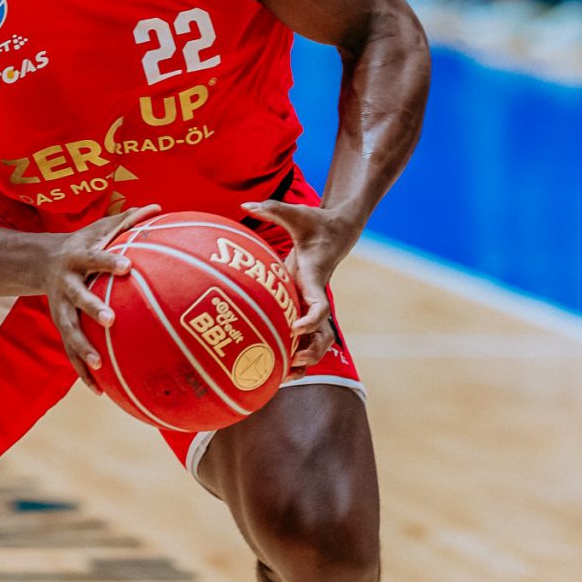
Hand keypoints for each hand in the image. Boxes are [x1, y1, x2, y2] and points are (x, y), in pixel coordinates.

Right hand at [43, 206, 162, 387]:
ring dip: (81, 348)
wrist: (40, 260)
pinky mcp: (60, 325)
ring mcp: (60, 307)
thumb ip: (127, 220)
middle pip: (77, 297)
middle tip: (111, 320)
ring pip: (69, 330)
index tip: (127, 266)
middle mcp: (66, 283)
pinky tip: (99, 390)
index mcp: (78, 257)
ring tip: (99, 365)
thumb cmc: (83, 242)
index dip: (108, 261)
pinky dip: (83, 371)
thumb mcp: (99, 228)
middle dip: (91, 308)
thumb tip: (158, 207)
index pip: (95, 257)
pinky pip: (70, 351)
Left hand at [242, 199, 359, 369]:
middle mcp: (316, 296)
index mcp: (315, 278)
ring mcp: (313, 304)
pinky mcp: (306, 306)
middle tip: (289, 361)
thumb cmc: (315, 223)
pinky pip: (306, 336)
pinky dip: (297, 353)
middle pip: (322, 333)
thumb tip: (245, 204)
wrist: (337, 231)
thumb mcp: (296, 213)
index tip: (295, 329)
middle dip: (309, 350)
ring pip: (318, 340)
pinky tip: (276, 369)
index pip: (320, 306)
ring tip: (282, 377)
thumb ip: (272, 208)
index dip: (310, 319)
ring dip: (305, 359)